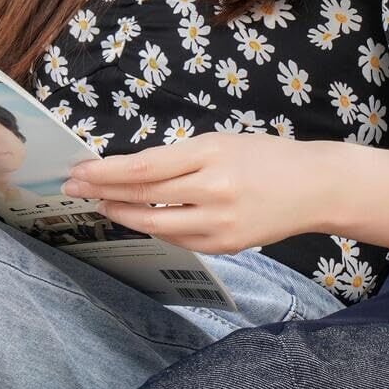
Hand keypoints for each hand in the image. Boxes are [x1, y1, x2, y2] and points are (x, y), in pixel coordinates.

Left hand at [60, 132, 342, 254]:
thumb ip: (178, 158)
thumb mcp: (221, 142)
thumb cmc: (265, 157)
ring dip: (122, 214)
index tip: (79, 170)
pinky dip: (154, 228)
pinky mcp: (224, 246)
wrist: (315, 187)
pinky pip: (177, 239)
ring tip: (100, 204)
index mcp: (211, 155)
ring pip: (155, 224)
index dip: (105, 172)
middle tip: (73, 188)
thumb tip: (129, 172)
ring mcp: (219, 223)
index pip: (144, 167)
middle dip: (102, 192)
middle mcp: (213, 190)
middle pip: (144, 196)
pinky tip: (138, 218)